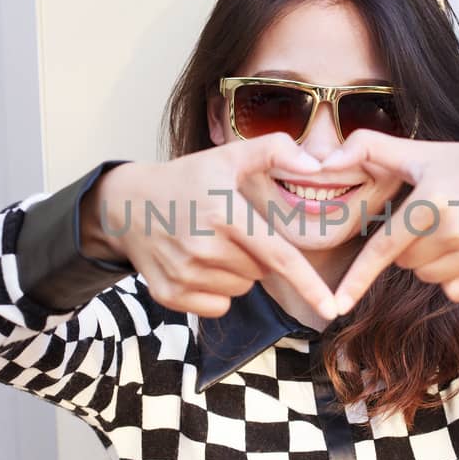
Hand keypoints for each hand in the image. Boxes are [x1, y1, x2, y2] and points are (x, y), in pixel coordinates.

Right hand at [90, 134, 340, 320]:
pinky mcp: (170, 295)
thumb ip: (275, 151)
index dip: (308, 284)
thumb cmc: (187, 180)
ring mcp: (184, 274)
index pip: (278, 256)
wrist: (127, 205)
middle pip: (261, 272)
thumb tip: (316, 166)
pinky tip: (197, 265)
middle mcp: (203, 247)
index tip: (331, 308)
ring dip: (236, 273)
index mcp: (224, 213)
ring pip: (241, 290)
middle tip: (229, 231)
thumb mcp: (228, 156)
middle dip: (256, 255)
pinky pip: (218, 307)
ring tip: (210, 244)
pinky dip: (216, 292)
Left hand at [323, 134, 458, 310]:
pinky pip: (455, 292)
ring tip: (455, 230)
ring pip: (429, 279)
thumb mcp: (419, 151)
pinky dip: (456, 277)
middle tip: (434, 219)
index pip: (384, 248)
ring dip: (432, 261)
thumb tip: (324, 163)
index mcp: (433, 199)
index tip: (337, 304)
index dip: (358, 278)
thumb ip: (368, 148)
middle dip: (410, 246)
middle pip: (405, 264)